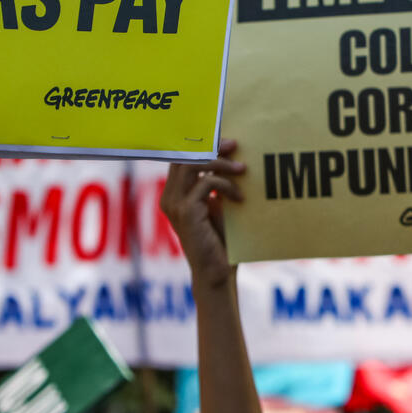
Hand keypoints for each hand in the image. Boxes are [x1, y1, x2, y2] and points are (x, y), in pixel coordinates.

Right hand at [161, 139, 245, 289]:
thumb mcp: (217, 205)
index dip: (201, 144)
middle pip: (185, 156)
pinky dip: (226, 185)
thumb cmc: (221, 241)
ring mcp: (175, 204)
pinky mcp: (186, 212)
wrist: (218, 273)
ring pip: (193, 164)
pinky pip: (206, 183)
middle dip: (211, 146)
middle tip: (235, 145)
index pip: (181, 157)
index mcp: (173, 194)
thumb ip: (216, 184)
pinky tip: (240, 198)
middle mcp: (169, 197)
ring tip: (242, 169)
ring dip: (221, 162)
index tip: (225, 139)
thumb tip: (231, 156)